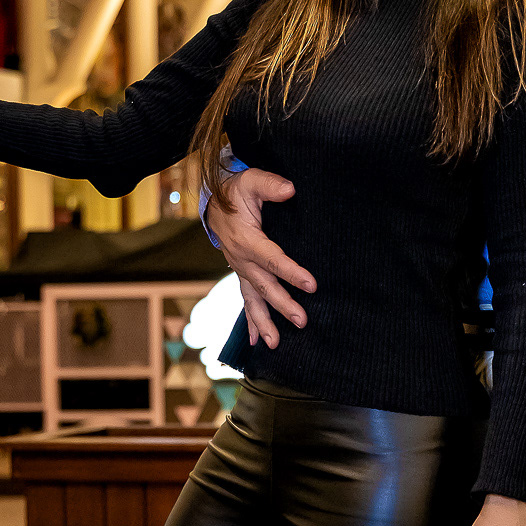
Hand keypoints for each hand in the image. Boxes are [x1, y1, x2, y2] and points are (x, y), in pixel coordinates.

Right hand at [206, 167, 315, 348]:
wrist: (215, 204)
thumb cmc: (236, 192)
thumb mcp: (251, 181)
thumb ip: (270, 184)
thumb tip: (290, 190)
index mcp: (247, 240)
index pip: (272, 259)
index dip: (291, 272)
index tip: (311, 285)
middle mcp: (241, 260)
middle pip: (264, 286)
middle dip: (282, 305)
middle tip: (302, 321)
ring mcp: (240, 270)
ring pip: (252, 300)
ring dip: (264, 322)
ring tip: (274, 343)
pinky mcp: (242, 275)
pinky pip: (246, 301)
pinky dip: (251, 322)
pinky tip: (258, 341)